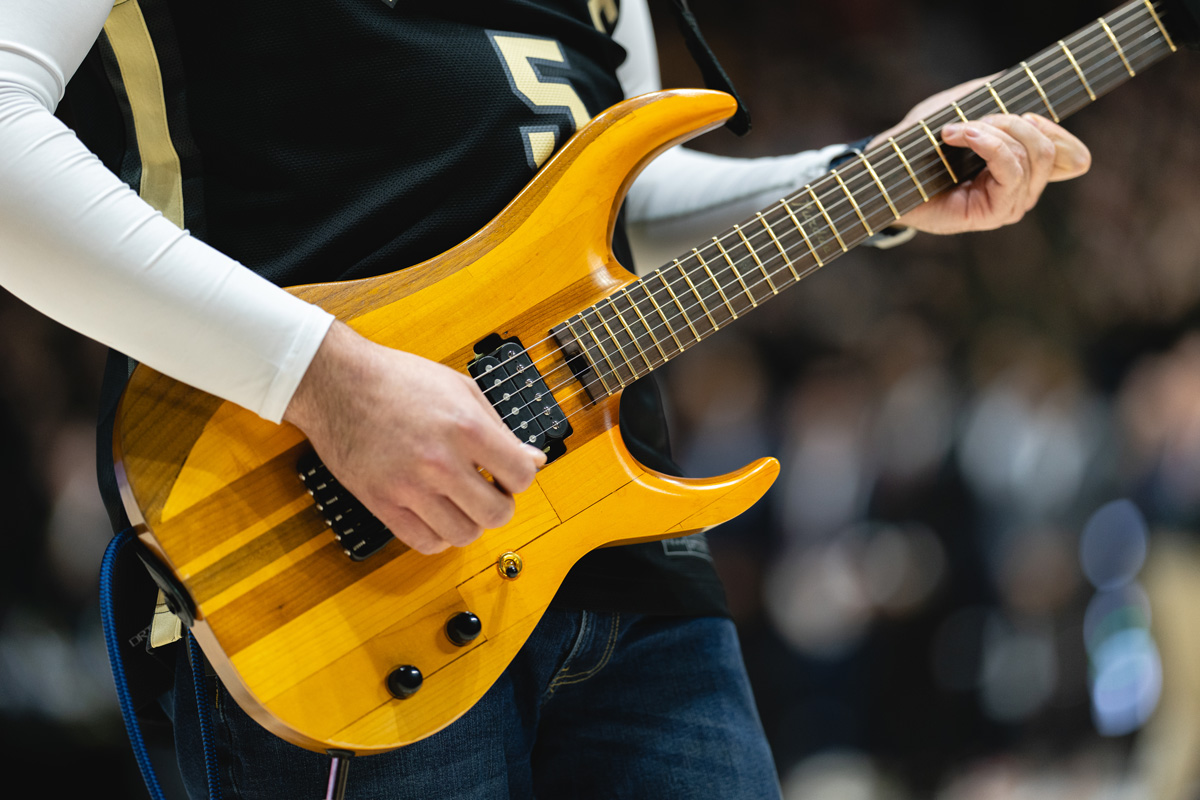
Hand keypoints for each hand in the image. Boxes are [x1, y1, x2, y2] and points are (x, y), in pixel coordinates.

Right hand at [283, 321, 545, 553]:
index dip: (520, 476)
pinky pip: (424, 543)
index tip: (507, 472)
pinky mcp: (381, 502)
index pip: (521, 476)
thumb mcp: (460, 389)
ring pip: (463, 535)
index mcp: (466, 427)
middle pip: (497, 514)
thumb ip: (500, 428)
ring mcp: (409, 486)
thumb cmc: (397, 379)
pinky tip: (435, 514)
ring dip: (469, 522)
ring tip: (459, 501)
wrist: (337, 381)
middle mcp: (440, 461)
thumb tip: (534, 458)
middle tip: (487, 490)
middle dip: (499, 505)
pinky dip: (437, 536)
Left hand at [869, 77, 1091, 234]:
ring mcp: (1008, 205)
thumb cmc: (918, 147)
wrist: (883, 178)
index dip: (1058, 132)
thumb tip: (1012, 81)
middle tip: (970, 121)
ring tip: (954, 130)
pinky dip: (989, 144)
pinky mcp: (992, 214)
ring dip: (992, 130)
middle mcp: (1021, 192)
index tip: (1024, 112)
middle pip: (1047, 147)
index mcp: (1022, 171)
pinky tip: (960, 135)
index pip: (1073, 158)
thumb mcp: (958, 108)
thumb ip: (989, 96)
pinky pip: (1011, 170)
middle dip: (1011, 121)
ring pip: (1030, 155)